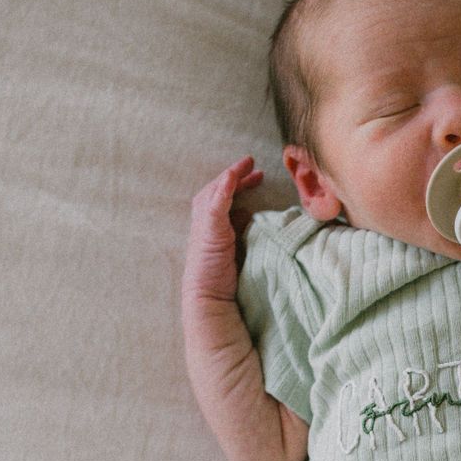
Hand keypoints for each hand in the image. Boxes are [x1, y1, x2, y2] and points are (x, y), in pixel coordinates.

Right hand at [184, 155, 262, 301]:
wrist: (210, 298)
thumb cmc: (222, 276)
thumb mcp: (235, 247)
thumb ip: (240, 228)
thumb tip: (250, 214)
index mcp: (211, 225)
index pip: (223, 196)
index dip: (237, 182)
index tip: (256, 174)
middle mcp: (203, 222)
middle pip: (217, 190)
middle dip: (234, 174)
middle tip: (252, 163)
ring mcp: (203, 226)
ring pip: (214, 193)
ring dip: (229, 177)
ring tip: (246, 165)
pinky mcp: (208, 233)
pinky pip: (213, 207)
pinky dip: (222, 191)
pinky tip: (231, 178)